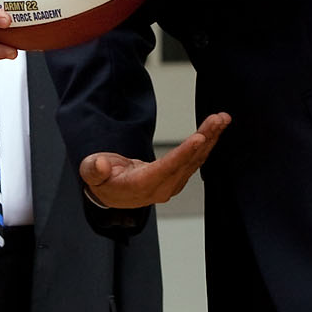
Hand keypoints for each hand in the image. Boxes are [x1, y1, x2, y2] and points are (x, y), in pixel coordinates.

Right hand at [79, 113, 230, 208]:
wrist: (111, 192)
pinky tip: (215, 129)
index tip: (199, 138)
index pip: (167, 168)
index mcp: (141, 185)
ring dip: (211, 138)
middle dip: (205, 139)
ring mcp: (172, 184)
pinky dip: (207, 143)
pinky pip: (195, 160)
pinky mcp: (177, 177)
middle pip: (188, 162)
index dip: (184, 153)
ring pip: (196, 160)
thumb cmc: (101, 179)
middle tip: (218, 119)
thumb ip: (94, 170)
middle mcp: (162, 187)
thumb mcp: (90, 173)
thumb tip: (101, 165)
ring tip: (222, 118)